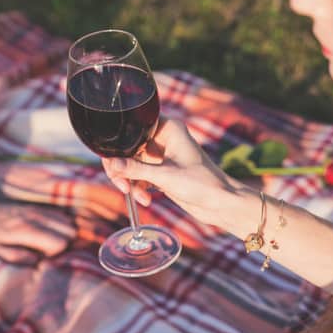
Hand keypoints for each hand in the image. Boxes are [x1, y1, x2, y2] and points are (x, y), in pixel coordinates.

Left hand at [0, 203, 76, 263]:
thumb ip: (17, 257)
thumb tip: (38, 261)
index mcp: (25, 231)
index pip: (60, 242)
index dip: (58, 254)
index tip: (45, 259)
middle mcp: (34, 218)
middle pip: (69, 230)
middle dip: (65, 243)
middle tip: (51, 252)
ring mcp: (35, 210)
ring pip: (66, 221)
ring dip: (64, 234)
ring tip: (51, 243)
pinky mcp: (34, 207)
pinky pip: (58, 213)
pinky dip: (61, 224)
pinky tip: (51, 232)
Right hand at [102, 117, 240, 226]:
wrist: (221, 204)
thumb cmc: (202, 183)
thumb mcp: (165, 176)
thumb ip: (136, 169)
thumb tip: (111, 164)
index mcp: (168, 128)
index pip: (133, 128)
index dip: (120, 145)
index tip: (115, 165)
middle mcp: (163, 138)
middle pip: (128, 148)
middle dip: (122, 168)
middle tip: (122, 184)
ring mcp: (161, 155)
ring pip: (131, 163)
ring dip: (130, 180)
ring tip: (136, 195)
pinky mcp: (161, 171)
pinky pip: (139, 175)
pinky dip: (138, 187)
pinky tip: (145, 199)